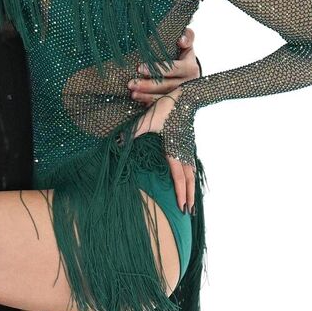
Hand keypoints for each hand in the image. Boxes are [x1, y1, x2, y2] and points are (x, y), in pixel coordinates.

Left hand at [127, 27, 198, 105]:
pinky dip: (150, 104)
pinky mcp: (176, 103)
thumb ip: (187, 36)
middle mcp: (189, 83)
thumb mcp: (187, 45)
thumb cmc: (183, 56)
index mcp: (190, 68)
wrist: (190, 73)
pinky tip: (139, 101)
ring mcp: (183, 96)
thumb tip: (181, 40)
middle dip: (148, 86)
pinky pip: (163, 106)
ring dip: (147, 97)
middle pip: (168, 86)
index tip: (140, 68)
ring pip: (165, 98)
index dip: (157, 69)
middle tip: (131, 84)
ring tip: (132, 93)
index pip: (174, 69)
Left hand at [134, 94, 196, 213]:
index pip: (178, 176)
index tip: (182, 206)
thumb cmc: (168, 108)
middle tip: (189, 212)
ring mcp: (187, 149)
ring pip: (192, 174)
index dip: (180, 192)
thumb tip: (119, 140)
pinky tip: (190, 182)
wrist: (187, 98)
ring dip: (192, 189)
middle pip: (189, 180)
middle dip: (189, 196)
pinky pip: (191, 166)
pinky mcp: (188, 145)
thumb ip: (135, 131)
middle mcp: (183, 153)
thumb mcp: (149, 120)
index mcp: (174, 150)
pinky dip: (191, 178)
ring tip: (192, 201)